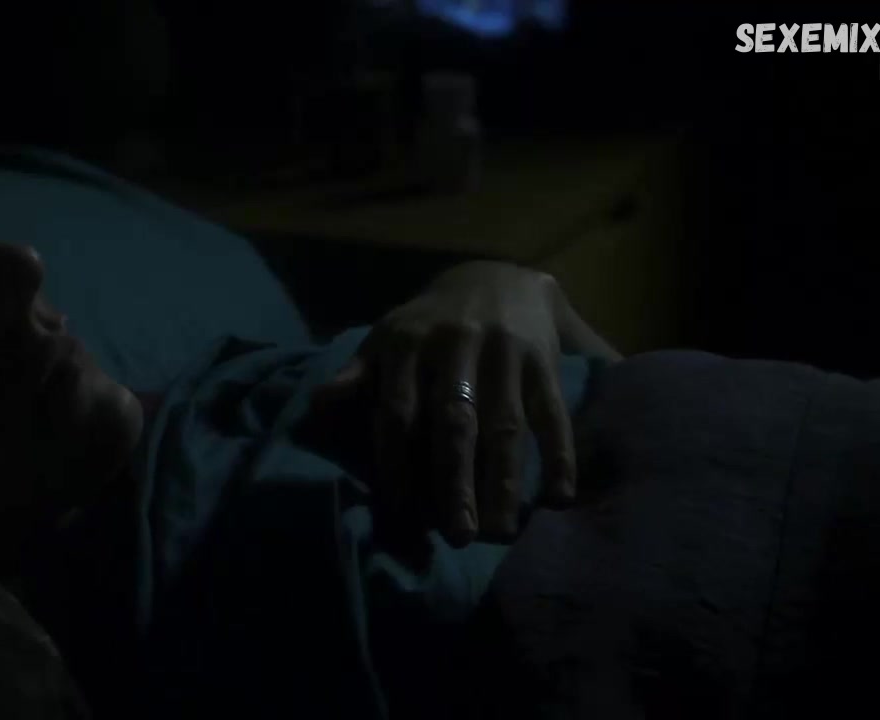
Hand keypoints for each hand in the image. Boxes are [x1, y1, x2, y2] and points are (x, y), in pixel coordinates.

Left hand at [315, 262, 576, 546]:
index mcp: (408, 344)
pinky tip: (558, 499)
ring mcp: (504, 353)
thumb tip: (319, 403)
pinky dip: (560, 455)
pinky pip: (553, 413)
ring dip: (504, 481)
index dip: (397, 463)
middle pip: (455, 423)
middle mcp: (456, 346)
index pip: (398, 411)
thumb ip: (357, 373)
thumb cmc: (428, 324)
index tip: (400, 513)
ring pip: (505, 424)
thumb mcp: (387, 337)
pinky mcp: (543, 361)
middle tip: (458, 536)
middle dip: (455, 482)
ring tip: (501, 531)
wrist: (495, 276)